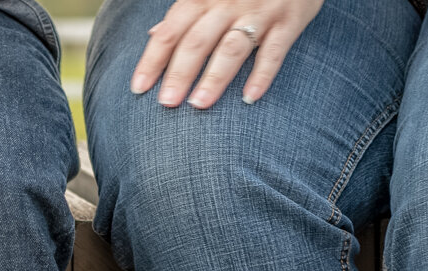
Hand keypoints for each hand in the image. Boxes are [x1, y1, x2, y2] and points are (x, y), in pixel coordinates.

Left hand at [130, 0, 323, 108]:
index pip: (170, 31)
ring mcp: (258, 11)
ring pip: (232, 47)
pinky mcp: (288, 20)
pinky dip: (262, 75)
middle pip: (197, 41)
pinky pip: (274, 50)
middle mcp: (227, 3)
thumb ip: (186, 12)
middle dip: (180, 73)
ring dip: (214, 77)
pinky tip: (250, 98)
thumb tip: (154, 34)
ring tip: (199, 104)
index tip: (139, 89)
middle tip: (167, 103)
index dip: (153, 60)